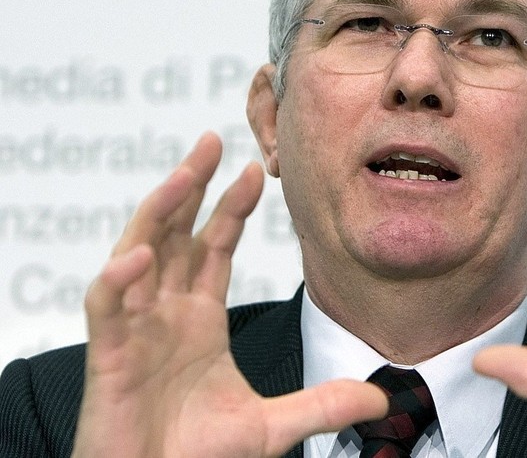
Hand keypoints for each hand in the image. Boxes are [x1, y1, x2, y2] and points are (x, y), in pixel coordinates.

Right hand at [73, 133, 386, 457]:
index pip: (214, 246)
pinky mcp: (109, 356)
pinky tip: (140, 253)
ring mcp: (135, 328)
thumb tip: (381, 398)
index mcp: (198, 319)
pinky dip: (118, 278)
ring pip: (139, 252)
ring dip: (158, 211)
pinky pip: (106, 306)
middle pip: (176, 232)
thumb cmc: (195, 456)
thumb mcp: (270, 426)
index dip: (231, 206)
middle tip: (211, 140)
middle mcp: (165, 313)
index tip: (255, 169)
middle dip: (191, 185)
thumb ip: (322, 405)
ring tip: (184, 173)